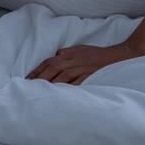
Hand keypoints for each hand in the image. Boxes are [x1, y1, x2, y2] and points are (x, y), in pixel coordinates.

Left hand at [25, 41, 144, 84]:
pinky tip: (60, 95)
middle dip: (39, 78)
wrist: (117, 55)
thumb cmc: (96, 54)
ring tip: (40, 92)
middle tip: (29, 87)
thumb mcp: (79, 49)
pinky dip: (68, 88)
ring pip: (62, 76)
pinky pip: (76, 83)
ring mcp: (81, 68)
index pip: (48, 62)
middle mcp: (72, 60)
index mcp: (67, 54)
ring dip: (50, 84)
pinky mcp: (89, 75)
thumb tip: (54, 56)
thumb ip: (65, 53)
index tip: (27, 79)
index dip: (37, 70)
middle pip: (52, 69)